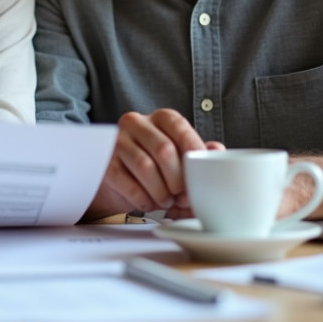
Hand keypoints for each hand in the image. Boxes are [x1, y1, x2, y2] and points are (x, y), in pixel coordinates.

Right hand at [85, 109, 216, 219]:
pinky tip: (149, 203)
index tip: (201, 174)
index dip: (192, 152)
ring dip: (160, 191)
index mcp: (161, 118)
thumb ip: (199, 152)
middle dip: (177, 179)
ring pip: (144, 167)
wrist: (120, 178)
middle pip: (163, 149)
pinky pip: (126, 183)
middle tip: (182, 196)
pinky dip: (143, 199)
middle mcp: (137, 123)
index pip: (179, 127)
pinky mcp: (106, 163)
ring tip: (166, 201)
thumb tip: (217, 151)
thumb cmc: (157, 164)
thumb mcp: (180, 156)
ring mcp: (118, 141)